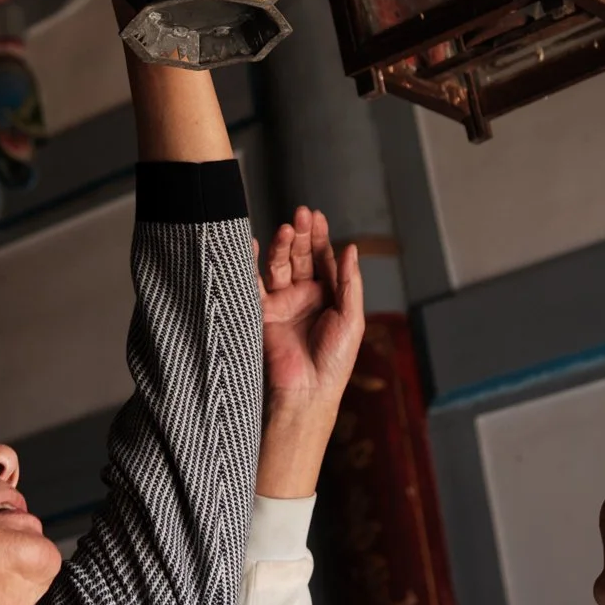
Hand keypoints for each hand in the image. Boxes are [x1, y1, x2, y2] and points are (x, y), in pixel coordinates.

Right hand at [261, 206, 363, 397]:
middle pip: (301, 257)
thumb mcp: (351, 317)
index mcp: (328, 298)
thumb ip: (349, 282)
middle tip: (302, 214)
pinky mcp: (262, 312)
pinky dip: (253, 263)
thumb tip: (351, 248)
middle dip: (302, 235)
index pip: (323, 260)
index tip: (317, 216)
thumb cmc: (334, 361)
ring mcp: (283, 303)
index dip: (320, 238)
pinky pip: (255, 283)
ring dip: (283, 245)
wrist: (307, 390)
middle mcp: (304, 297)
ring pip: (280, 266)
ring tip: (288, 227)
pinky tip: (257, 244)